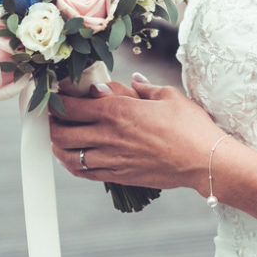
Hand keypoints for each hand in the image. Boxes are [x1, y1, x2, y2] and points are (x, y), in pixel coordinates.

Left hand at [49, 74, 220, 193]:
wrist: (203, 162)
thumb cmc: (190, 126)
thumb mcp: (167, 96)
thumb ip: (142, 89)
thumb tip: (131, 81)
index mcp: (118, 110)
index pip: (73, 105)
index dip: (59, 100)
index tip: (57, 95)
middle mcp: (109, 135)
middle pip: (62, 131)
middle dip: (52, 122)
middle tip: (54, 115)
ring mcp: (111, 158)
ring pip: (68, 154)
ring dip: (58, 144)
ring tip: (58, 135)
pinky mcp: (118, 175)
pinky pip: (83, 172)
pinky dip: (71, 163)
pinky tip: (71, 157)